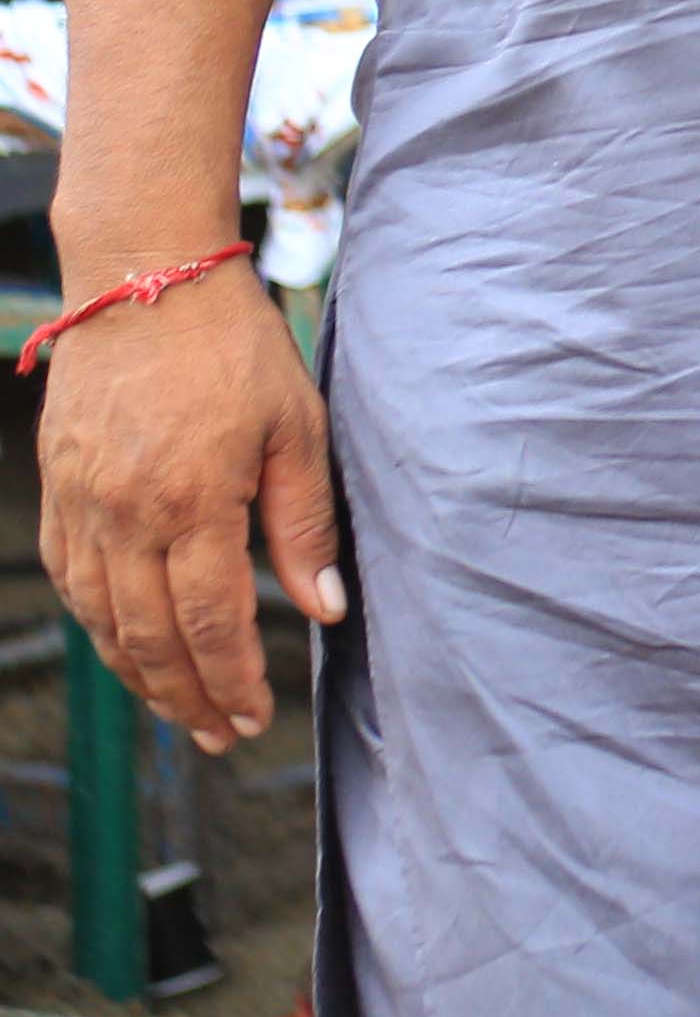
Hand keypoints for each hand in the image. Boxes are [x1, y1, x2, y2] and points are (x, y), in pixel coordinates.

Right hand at [36, 264, 339, 753]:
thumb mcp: (296, 426)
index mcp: (192, 500)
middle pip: (151, 638)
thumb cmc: (234, 346)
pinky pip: (73, 583)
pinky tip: (130, 648)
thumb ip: (305, 522)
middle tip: (223, 735)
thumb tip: (325, 608)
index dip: (232, 680)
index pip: (211, 621)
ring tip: (184, 711)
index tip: (255, 719)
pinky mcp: (57, 492)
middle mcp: (125, 515)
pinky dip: (100, 628)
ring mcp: (81, 506)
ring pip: (103, 622)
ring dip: (141, 676)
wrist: (143, 280)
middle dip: (189, 699)